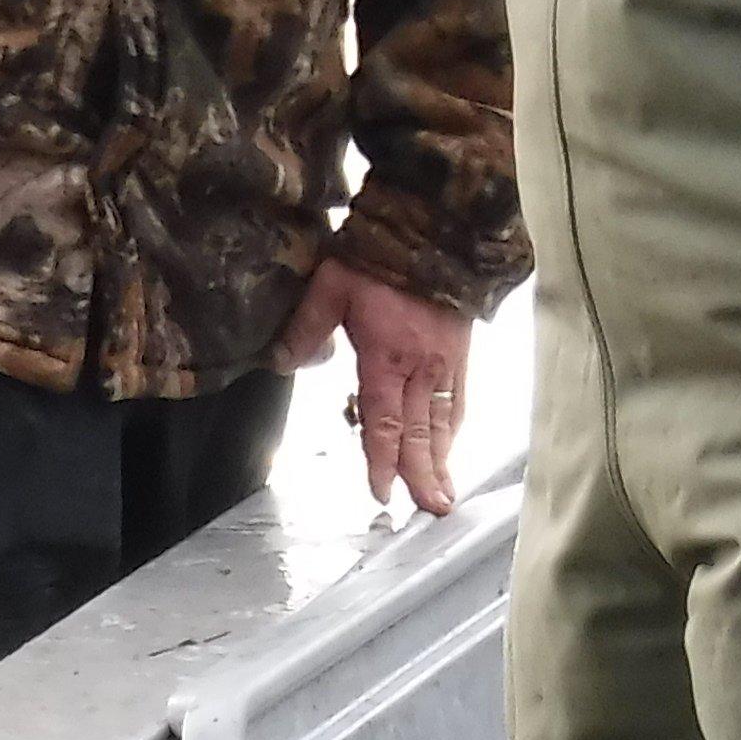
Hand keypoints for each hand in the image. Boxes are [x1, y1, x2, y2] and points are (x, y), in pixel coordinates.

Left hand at [271, 263, 472, 515]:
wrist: (435, 229)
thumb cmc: (381, 257)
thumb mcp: (331, 287)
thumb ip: (305, 329)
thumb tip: (279, 362)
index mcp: (386, 358)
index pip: (384, 423)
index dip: (382, 461)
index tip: (381, 492)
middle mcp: (419, 368)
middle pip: (420, 434)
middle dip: (422, 476)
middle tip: (430, 510)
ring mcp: (444, 362)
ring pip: (443, 422)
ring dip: (442, 460)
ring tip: (443, 493)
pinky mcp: (460, 352)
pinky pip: (458, 399)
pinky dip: (453, 428)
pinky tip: (450, 444)